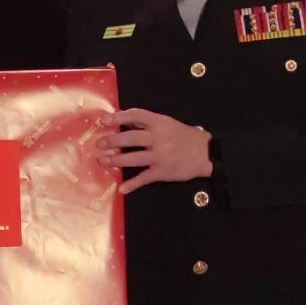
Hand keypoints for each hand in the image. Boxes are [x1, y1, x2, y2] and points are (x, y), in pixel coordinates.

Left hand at [97, 108, 213, 194]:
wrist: (205, 153)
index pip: (135, 116)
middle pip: (130, 138)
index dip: (118, 117)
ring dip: (116, 160)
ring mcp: (160, 156)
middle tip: (99, 144)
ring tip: (103, 161)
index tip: (104, 120)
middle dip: (112, 141)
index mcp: (159, 122)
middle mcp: (158, 138)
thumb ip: (148, 123)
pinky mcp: (162, 171)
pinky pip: (144, 178)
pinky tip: (122, 188)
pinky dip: (132, 184)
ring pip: (133, 158)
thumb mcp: (168, 123)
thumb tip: (123, 121)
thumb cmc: (184, 136)